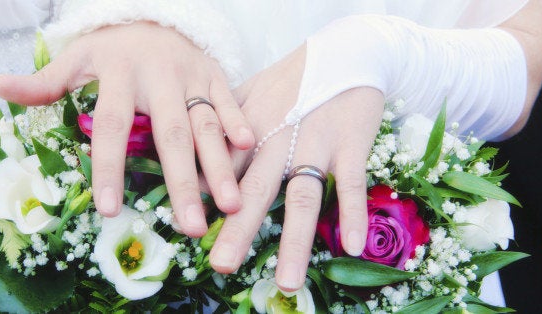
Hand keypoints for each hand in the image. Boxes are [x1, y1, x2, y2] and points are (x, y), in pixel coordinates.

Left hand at [0, 22, 253, 236]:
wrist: (153, 12)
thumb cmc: (113, 46)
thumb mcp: (79, 56)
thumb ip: (46, 79)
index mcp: (119, 74)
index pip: (112, 125)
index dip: (110, 167)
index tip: (111, 210)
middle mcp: (159, 76)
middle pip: (171, 133)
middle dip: (183, 181)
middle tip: (190, 228)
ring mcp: (191, 74)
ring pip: (206, 122)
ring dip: (220, 165)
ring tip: (228, 206)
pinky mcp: (215, 72)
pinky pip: (229, 99)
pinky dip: (238, 122)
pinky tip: (247, 149)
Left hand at [208, 45, 384, 290]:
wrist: (345, 50)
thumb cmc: (292, 79)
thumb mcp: (249, 92)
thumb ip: (221, 123)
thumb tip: (193, 159)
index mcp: (250, 128)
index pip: (223, 169)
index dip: (205, 199)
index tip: (188, 231)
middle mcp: (278, 139)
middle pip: (256, 190)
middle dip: (239, 229)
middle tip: (221, 265)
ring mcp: (316, 144)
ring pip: (302, 196)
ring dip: (295, 241)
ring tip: (287, 282)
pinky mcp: (350, 145)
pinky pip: (351, 183)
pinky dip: (353, 213)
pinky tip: (351, 245)